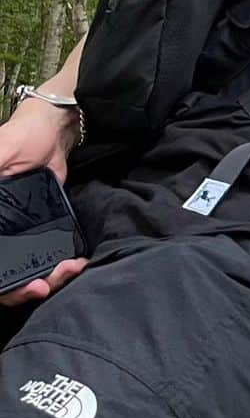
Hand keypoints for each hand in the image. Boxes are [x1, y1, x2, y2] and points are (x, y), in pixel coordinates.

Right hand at [0, 100, 86, 306]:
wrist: (55, 130)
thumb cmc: (19, 138)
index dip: (4, 284)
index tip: (23, 285)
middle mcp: (1, 232)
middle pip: (7, 276)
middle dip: (25, 287)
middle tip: (46, 284)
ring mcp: (21, 233)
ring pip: (29, 269)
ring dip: (48, 278)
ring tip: (69, 269)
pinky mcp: (45, 228)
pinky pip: (49, 254)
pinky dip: (60, 264)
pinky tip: (75, 263)